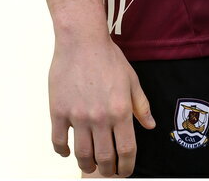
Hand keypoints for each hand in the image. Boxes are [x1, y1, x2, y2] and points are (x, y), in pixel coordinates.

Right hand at [49, 32, 155, 176]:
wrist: (82, 40)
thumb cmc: (108, 57)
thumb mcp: (131, 80)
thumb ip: (141, 106)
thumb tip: (150, 126)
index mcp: (120, 111)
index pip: (126, 151)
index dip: (126, 167)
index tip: (125, 171)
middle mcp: (100, 117)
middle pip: (104, 158)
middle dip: (108, 170)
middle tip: (108, 170)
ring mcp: (77, 116)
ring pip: (82, 155)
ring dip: (87, 165)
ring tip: (90, 165)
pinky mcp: (59, 111)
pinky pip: (58, 142)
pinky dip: (63, 152)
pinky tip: (68, 152)